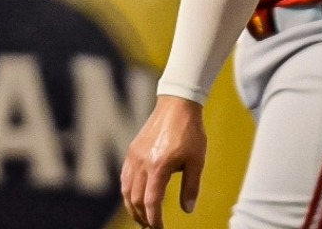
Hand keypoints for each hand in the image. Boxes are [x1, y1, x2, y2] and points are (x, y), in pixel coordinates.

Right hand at [121, 96, 206, 228]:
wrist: (178, 105)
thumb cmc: (190, 132)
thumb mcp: (197, 160)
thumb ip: (191, 186)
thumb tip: (187, 210)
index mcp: (158, 167)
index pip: (151, 202)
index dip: (154, 219)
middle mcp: (142, 164)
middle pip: (136, 200)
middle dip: (142, 217)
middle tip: (151, 227)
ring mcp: (134, 157)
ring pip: (126, 190)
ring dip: (133, 207)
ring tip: (142, 217)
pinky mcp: (131, 151)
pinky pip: (125, 178)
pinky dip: (128, 192)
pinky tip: (135, 197)